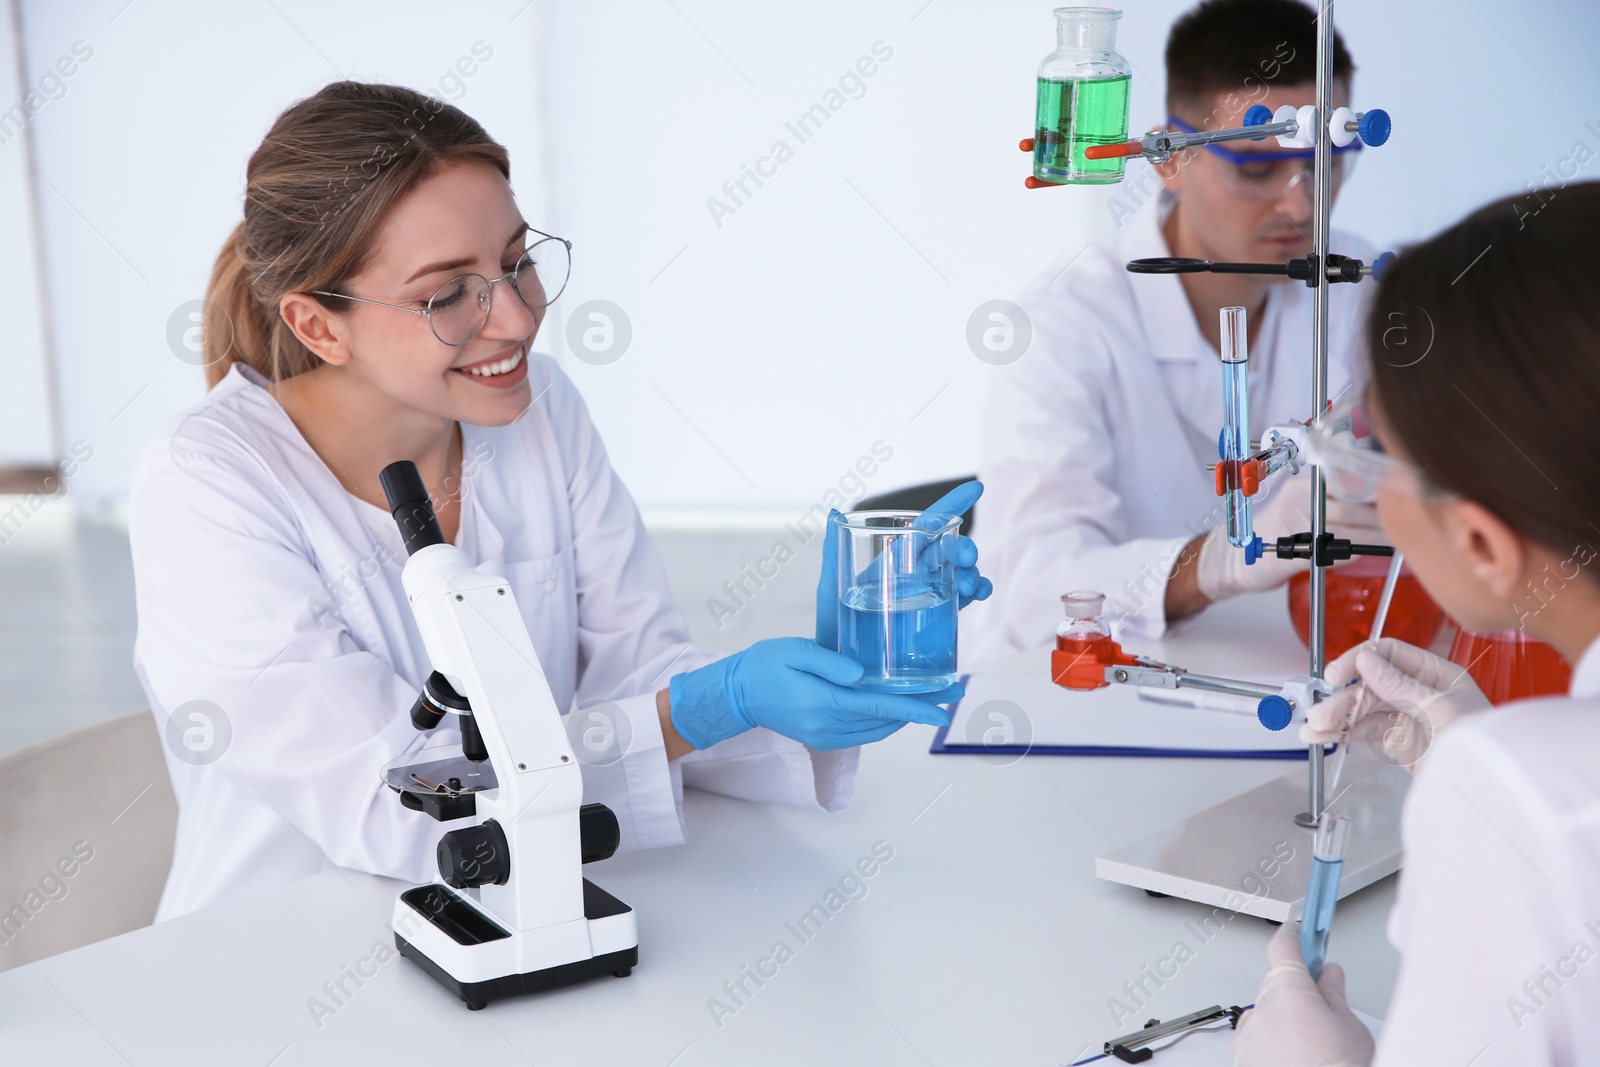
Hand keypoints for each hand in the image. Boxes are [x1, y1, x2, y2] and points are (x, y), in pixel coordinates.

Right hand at [667, 637, 962, 751]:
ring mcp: (826, 737)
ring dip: (905, 715)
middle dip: (920, 708)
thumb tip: (862, 676)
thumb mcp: (795, 650)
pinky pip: (865, 732)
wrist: (737, 694)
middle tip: (950, 691)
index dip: (915, 707)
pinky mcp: (824, 739)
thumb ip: (829, 663)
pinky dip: (886, 720)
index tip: (943, 708)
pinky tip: (898, 706)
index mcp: (822, 703)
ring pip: (878, 729)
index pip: (879, 706)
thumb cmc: (765, 665)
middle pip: (886, 720)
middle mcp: (827, 727)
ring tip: (932, 698)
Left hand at [815, 480, 992, 648]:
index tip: (976, 487)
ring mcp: (929, 598)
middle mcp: (916, 575)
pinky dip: (976, 593)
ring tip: (968, 585)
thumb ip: (834, 553)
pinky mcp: (937, 623)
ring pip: (961, 575)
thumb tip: (832, 510)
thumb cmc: (831, 628)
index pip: (926, 526)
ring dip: (973, 572)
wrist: (842, 675)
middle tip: (965, 557)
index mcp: (894, 559)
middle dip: (965, 548)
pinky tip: (978, 595)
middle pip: (949, 551)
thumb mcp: (830, 589)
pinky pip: (963, 602)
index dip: (951, 505)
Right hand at [1196, 484, 1385, 602]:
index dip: (1376, 489)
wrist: (1234, 559)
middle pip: (1351, 508)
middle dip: (1381, 519)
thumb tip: (1379, 504)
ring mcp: (1292, 526)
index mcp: (1303, 485)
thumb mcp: (1300, 506)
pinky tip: (1364, 553)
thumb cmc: (1274, 533)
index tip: (1402, 494)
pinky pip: (1329, 553)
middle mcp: (1297, 500)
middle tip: (1405, 523)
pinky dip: (1350, 554)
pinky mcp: (1290, 552)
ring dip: (1373, 539)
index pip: (1348, 481)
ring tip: (1395, 541)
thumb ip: (1332, 502)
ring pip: (1345, 531)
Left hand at [1230, 921, 1373, 1066]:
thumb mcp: (1349, 1025)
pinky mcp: (1242, 1058)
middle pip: (1275, 983)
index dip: (1293, 936)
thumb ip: (1333, 993)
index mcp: (1288, 990)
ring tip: (1312, 1043)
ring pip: (1263, 1013)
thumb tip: (1329, 975)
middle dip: (1295, 989)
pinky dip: (1269, 1041)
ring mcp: (1249, 1036)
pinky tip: (1295, 1056)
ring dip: (1281, 1017)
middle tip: (1322, 1005)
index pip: (1284, 947)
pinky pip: (1253, 1039)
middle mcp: (1262, 1009)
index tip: (1297, 930)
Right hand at [1300, 637, 1489, 772]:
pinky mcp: (1398, 742)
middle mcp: (1419, 691)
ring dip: (1336, 719)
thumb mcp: (1440, 709)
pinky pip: (1364, 732)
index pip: (1388, 653)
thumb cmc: (1480, 747)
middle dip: (1342, 700)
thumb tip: (1366, 661)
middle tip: (1320, 715)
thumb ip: (1400, 685)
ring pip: (1362, 710)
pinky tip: (1325, 737)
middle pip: (1369, 685)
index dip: (1358, 661)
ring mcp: (1407, 717)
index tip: (1335, 676)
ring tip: (1313, 731)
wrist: (1488, 791)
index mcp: (1436, 674)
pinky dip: (1343, 734)